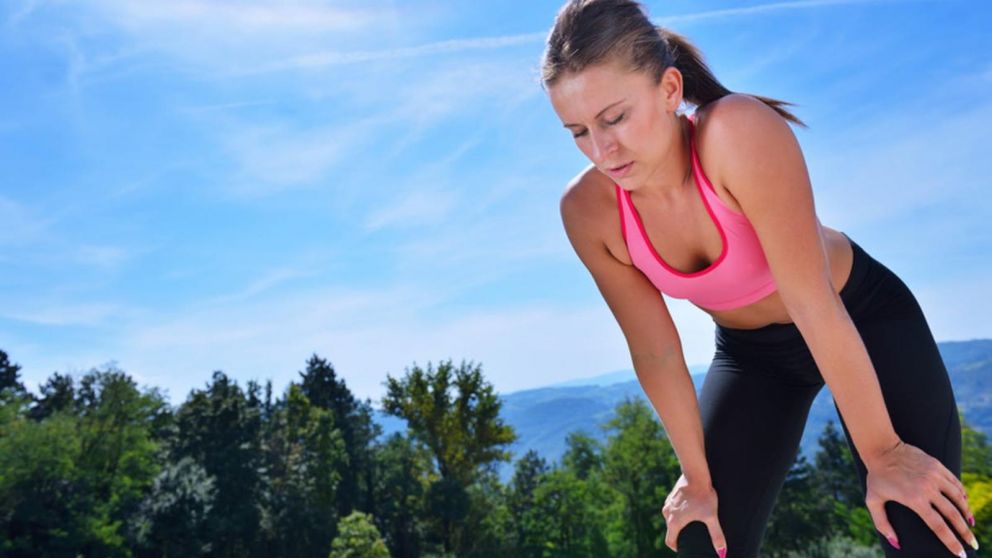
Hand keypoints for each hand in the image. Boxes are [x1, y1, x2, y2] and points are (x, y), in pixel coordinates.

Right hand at [662, 473, 727, 556]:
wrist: (695, 473)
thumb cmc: (703, 496)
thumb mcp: (711, 516)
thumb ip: (716, 535)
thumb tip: (722, 553)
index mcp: (674, 522)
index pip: (669, 541)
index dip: (676, 547)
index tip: (683, 548)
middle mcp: (667, 513)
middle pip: (671, 529)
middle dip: (679, 534)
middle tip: (690, 535)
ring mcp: (667, 503)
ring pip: (671, 518)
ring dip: (678, 521)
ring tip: (691, 520)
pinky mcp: (671, 495)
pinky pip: (673, 508)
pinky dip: (679, 511)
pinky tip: (690, 507)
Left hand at [865, 439, 978, 556]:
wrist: (881, 449)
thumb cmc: (876, 477)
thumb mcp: (872, 501)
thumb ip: (882, 524)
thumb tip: (896, 544)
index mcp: (914, 500)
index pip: (938, 526)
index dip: (951, 542)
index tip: (961, 553)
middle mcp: (927, 488)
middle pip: (953, 515)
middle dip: (965, 532)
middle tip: (973, 544)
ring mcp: (934, 476)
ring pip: (958, 498)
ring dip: (966, 513)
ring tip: (970, 524)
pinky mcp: (937, 466)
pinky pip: (955, 483)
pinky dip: (962, 494)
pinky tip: (964, 502)